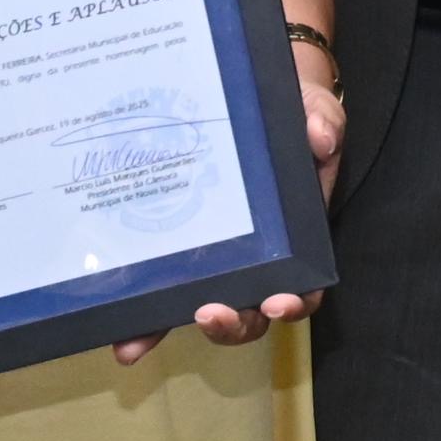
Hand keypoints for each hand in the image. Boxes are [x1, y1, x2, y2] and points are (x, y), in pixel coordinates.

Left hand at [116, 54, 338, 365]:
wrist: (251, 99)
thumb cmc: (290, 115)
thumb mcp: (313, 110)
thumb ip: (322, 121)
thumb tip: (321, 138)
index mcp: (295, 238)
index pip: (301, 286)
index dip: (295, 301)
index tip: (280, 299)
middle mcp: (256, 260)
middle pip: (249, 313)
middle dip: (232, 324)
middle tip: (211, 313)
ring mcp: (215, 260)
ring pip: (200, 310)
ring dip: (172, 328)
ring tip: (137, 341)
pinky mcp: (178, 252)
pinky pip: (161, 290)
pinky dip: (140, 319)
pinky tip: (117, 335)